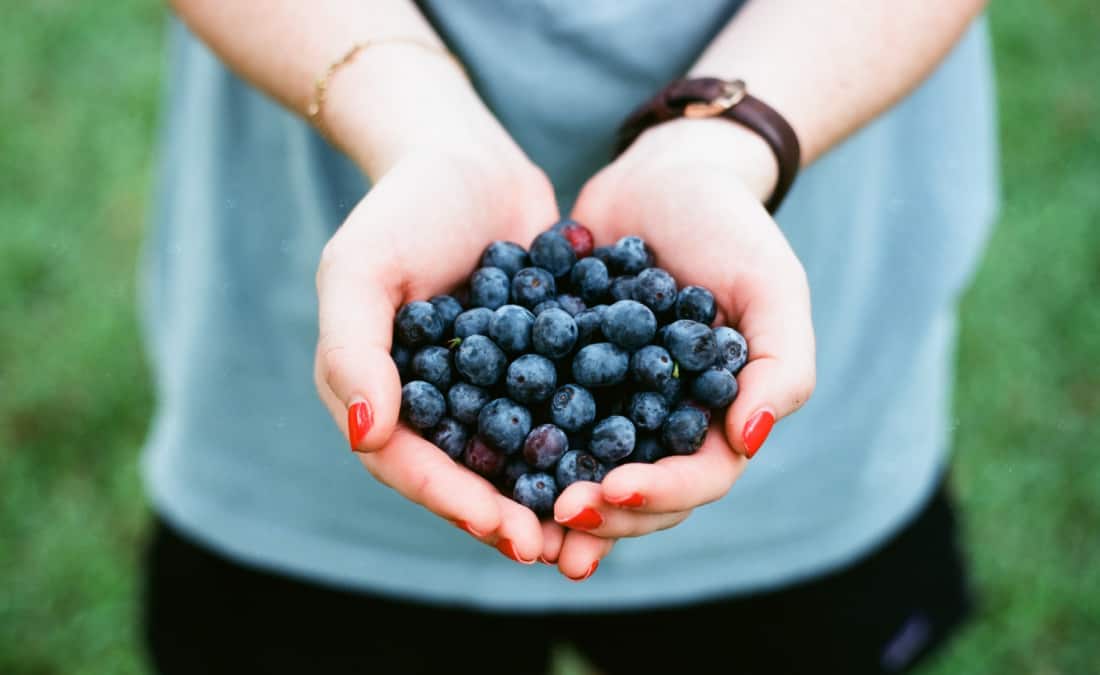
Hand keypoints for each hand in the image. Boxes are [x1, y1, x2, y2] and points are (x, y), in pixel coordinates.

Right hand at [313, 137, 561, 564]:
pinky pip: (560, 411)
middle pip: (468, 475)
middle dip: (510, 516)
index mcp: (380, 394)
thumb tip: (367, 437)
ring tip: (596, 527)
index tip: (507, 532)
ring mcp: (489, 387)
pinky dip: (588, 440)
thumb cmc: (402, 208)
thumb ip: (352, 350)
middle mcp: (433, 402)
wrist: (467, 159)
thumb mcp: (360, 269)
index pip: (411, 465)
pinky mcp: (538, 366)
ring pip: (518, 456)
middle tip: (557, 551)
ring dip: (553, 495)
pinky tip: (630, 462)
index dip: (456, 503)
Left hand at [549, 118, 815, 556]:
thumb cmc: (728, 226)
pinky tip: (479, 458)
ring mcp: (609, 403)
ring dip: (554, 500)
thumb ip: (781, 364)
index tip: (615, 490)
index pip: (698, 477)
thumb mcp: (770, 285)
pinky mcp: (561, 376)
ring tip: (516, 519)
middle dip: (601, 511)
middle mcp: (662, 422)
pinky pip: (536, 417)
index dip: (660, 494)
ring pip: (583, 468)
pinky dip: (513, 443)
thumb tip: (751, 441)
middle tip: (559, 513)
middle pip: (636, 491)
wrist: (661, 175)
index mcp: (717, 416)